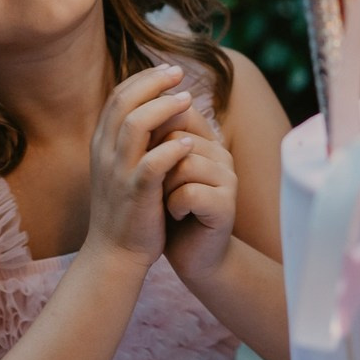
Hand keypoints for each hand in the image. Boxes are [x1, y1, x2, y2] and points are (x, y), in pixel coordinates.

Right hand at [83, 65, 198, 271]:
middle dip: (154, 83)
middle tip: (179, 74)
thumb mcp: (121, 167)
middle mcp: (104, 153)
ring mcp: (118, 173)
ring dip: (165, 108)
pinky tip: (190, 142)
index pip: (118, 97)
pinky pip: (153, 163)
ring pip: (136, 125)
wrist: (114, 255)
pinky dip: (172, 148)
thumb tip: (157, 105)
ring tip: (188, 100)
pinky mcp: (135, 194)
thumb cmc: (126, 208)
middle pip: (125, 102)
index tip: (167, 70)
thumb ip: (133, 139)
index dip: (143, 79)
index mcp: (101, 143)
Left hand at [156, 104, 237, 283]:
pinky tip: (176, 215)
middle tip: (157, 188)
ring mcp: (228, 178)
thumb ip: (152, 138)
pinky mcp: (227, 205)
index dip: (153, 132)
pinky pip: (190, 192)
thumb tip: (131, 104)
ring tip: (166, 202)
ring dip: (164, 187)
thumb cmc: (166, 209)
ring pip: (183, 163)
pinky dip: (174, 206)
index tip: (146, 159)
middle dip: (154, 162)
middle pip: (176, 136)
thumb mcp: (156, 169)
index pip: (178, 111)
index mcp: (204, 139)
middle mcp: (220, 153)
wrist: (190, 255)